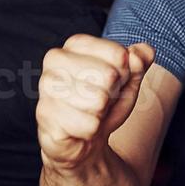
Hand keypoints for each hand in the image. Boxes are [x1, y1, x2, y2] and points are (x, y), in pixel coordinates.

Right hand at [36, 34, 154, 171]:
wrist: (82, 140)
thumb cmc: (103, 104)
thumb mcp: (128, 81)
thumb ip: (139, 61)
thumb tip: (139, 55)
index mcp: (75, 45)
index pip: (119, 55)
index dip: (125, 74)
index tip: (114, 82)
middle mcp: (55, 59)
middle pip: (109, 76)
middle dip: (112, 94)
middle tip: (100, 101)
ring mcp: (46, 86)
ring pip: (98, 101)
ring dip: (101, 113)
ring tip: (89, 113)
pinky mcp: (45, 114)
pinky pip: (88, 124)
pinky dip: (91, 130)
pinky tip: (80, 127)